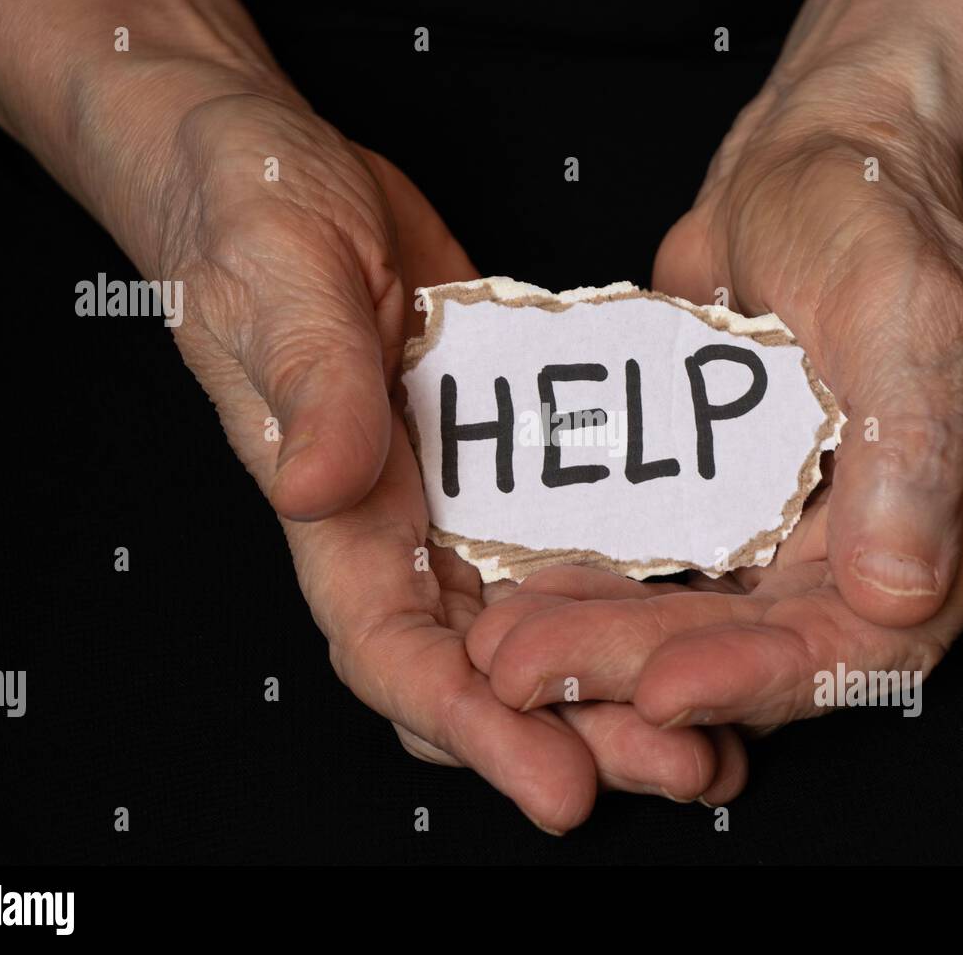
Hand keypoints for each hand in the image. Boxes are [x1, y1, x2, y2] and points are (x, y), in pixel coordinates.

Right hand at [0, 0, 746, 829]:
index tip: (559, 786)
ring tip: (713, 737)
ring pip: (538, 633)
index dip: (475, 729)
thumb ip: (310, 386)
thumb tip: (327, 486)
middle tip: (682, 766)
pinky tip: (705, 627)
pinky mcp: (505, 465)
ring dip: (618, 692)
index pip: (396, 654)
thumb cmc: (249, 223)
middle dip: (576, 735)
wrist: (278, 175)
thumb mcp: (280, 283)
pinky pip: (571, 552)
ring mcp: (455, 506)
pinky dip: (630, 605)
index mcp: (332, 518)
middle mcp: (397, 533)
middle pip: (484, 674)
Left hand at [468, 44, 962, 733]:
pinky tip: (527, 599)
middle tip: (533, 675)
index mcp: (962, 503)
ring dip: (609, 645)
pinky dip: (601, 592)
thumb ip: (910, 443)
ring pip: (708, 621)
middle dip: (650, 669)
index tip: (662, 692)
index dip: (769, 677)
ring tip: (509, 655)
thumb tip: (900, 592)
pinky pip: (667, 572)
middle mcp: (885, 536)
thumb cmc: (865, 210)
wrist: (799, 170)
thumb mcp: (904, 304)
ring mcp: (804, 530)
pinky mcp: (733, 509)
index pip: (873, 638)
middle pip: (771, 646)